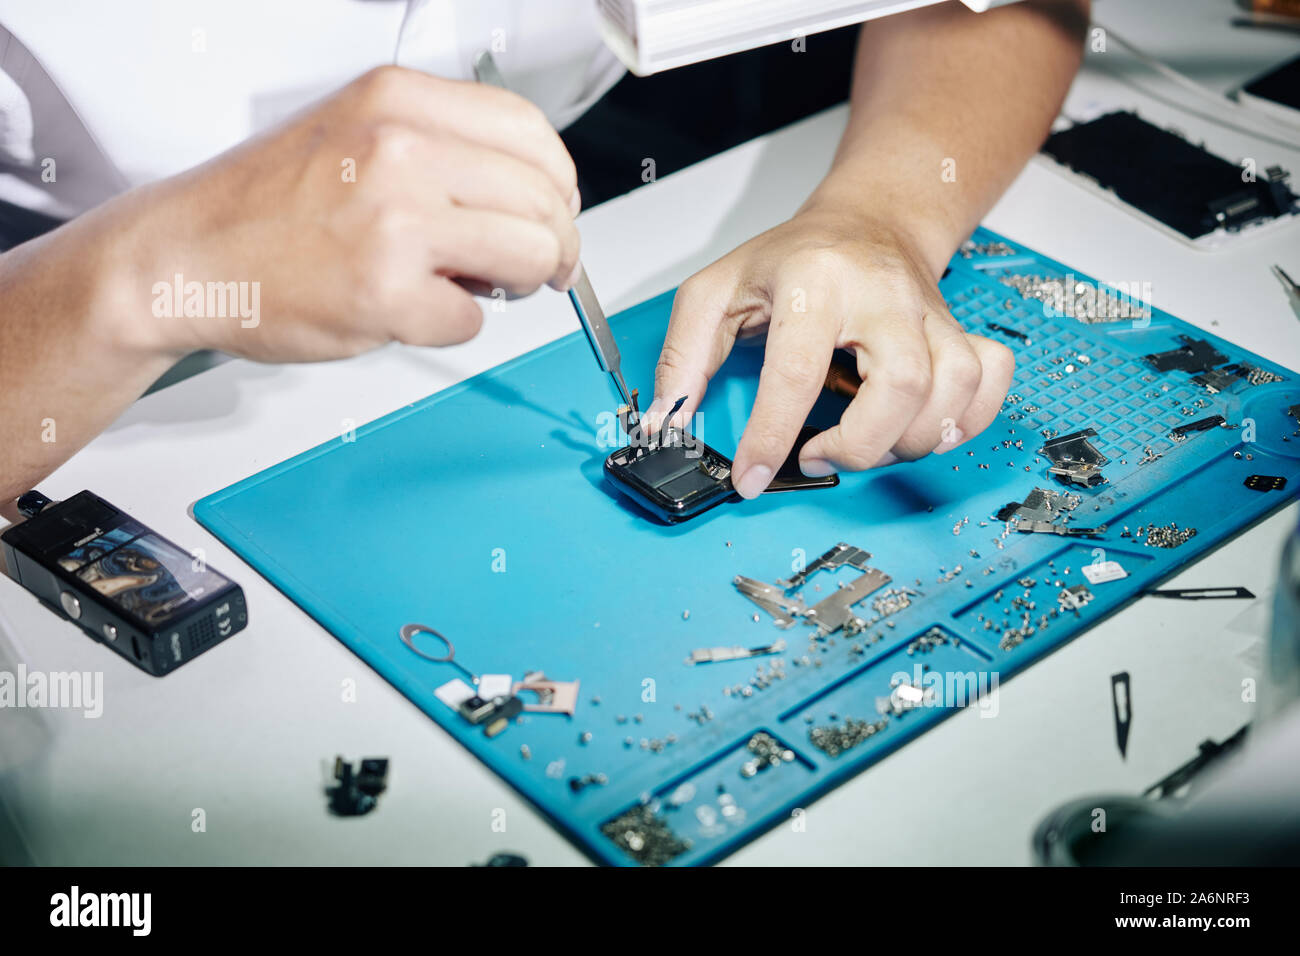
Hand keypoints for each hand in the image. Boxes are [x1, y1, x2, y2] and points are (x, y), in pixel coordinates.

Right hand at [117, 65, 580, 361]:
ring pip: (530, 256)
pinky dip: (452, 323)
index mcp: (398, 99)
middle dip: (556, 246)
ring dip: (519, 284)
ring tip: (477, 285)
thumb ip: (442, 146)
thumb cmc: (266, 205)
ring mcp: (397, 221)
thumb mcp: (356, 131)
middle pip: (545, 200)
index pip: (532, 133)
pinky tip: (412, 309)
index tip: (556, 215)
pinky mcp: (387, 292)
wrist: (183, 257)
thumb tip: (530, 193)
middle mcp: (401, 149)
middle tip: (540, 269)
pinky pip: (473, 319)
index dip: (559, 185)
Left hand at [647, 204, 1013, 497]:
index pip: (798, 371)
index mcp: (814, 281)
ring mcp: (930, 314)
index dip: (772, 436)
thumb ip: (683, 356)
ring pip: (952, 390)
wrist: (865, 222)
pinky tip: (922, 428)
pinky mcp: (960, 332)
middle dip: (860, 445)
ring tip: (864, 444)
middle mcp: (882, 296)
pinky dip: (966, 421)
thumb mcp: (716, 292)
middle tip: (818, 456)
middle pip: (903, 384)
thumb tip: (667, 422)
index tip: (751, 478)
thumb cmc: (790, 260)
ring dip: (910, 440)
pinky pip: (989, 383)